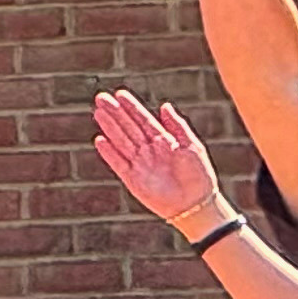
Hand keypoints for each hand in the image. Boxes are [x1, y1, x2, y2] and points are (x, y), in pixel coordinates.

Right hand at [93, 91, 232, 236]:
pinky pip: (118, 163)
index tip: (119, 94)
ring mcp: (140, 164)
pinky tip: (99, 140)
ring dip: (109, 127)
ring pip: (121, 141)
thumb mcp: (193, 146)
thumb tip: (164, 106)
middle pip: (128, 128)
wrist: (196, 204)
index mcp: (164, 141)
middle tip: (101, 98)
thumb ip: (177, 126)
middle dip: (115, 112)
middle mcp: (149, 150)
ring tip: (98, 112)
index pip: (144, 120)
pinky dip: (109, 153)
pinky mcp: (132, 180)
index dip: (132, 107)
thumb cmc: (199, 175)